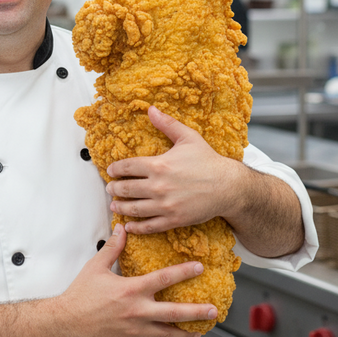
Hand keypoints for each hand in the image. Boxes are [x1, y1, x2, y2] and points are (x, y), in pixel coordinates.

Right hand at [56, 223, 214, 336]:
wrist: (66, 324)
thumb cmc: (79, 297)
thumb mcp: (96, 267)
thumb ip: (113, 248)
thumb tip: (122, 230)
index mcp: (130, 290)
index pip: (164, 279)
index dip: (184, 272)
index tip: (198, 268)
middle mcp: (137, 311)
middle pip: (174, 312)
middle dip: (197, 311)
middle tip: (213, 309)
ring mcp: (136, 329)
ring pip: (168, 333)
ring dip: (187, 331)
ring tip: (202, 328)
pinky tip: (175, 335)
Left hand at [105, 106, 235, 234]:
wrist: (228, 186)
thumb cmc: (208, 161)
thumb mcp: (188, 137)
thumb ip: (167, 124)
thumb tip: (151, 109)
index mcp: (159, 165)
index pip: (127, 167)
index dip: (115, 169)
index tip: (110, 171)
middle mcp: (158, 186)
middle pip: (126, 189)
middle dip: (114, 189)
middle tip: (110, 189)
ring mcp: (165, 205)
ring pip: (134, 208)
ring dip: (120, 208)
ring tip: (114, 206)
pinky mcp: (173, 219)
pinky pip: (149, 226)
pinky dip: (136, 227)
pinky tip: (129, 226)